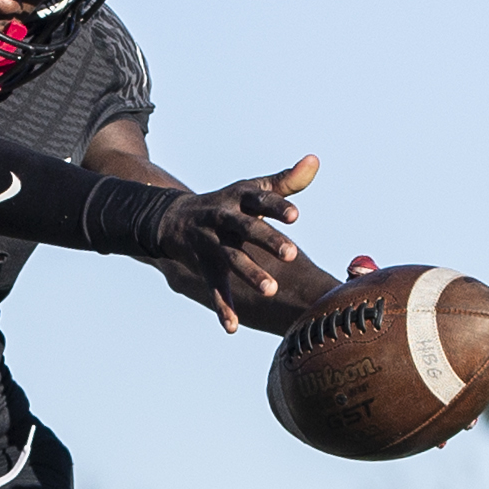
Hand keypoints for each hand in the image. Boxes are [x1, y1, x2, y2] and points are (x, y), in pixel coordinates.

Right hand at [149, 155, 316, 334]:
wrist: (173, 219)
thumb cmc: (226, 203)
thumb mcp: (252, 189)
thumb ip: (287, 180)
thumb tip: (315, 160)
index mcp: (239, 198)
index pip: (260, 200)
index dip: (277, 207)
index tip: (295, 215)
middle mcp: (223, 218)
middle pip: (246, 228)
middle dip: (267, 240)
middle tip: (291, 254)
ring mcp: (211, 243)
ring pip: (231, 259)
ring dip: (250, 274)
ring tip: (271, 290)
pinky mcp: (203, 266)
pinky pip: (214, 287)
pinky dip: (223, 307)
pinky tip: (232, 327)